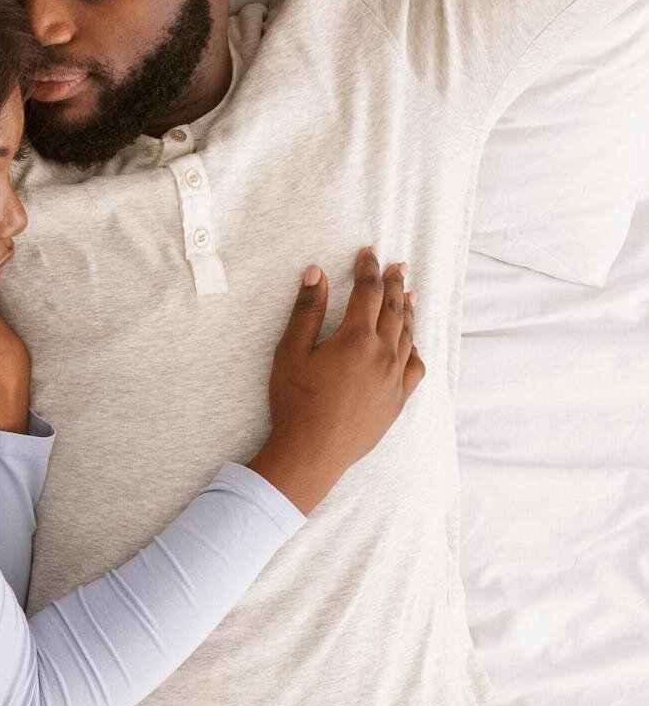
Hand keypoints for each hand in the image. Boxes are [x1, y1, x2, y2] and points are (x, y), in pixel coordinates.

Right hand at [247, 247, 424, 513]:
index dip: (368, 270)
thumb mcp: (290, 353)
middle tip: (398, 266)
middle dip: (395, 284)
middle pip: (394, 309)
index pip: (367, 292)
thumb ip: (306, 311)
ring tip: (409, 295)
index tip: (369, 253)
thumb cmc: (295, 402)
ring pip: (408, 335)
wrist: (313, 452)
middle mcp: (383, 354)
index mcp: (356, 338)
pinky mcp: (397, 399)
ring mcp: (394, 378)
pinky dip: (414, 349)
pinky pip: (415, 366)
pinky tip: (411, 344)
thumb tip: (315, 273)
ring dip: (408, 311)